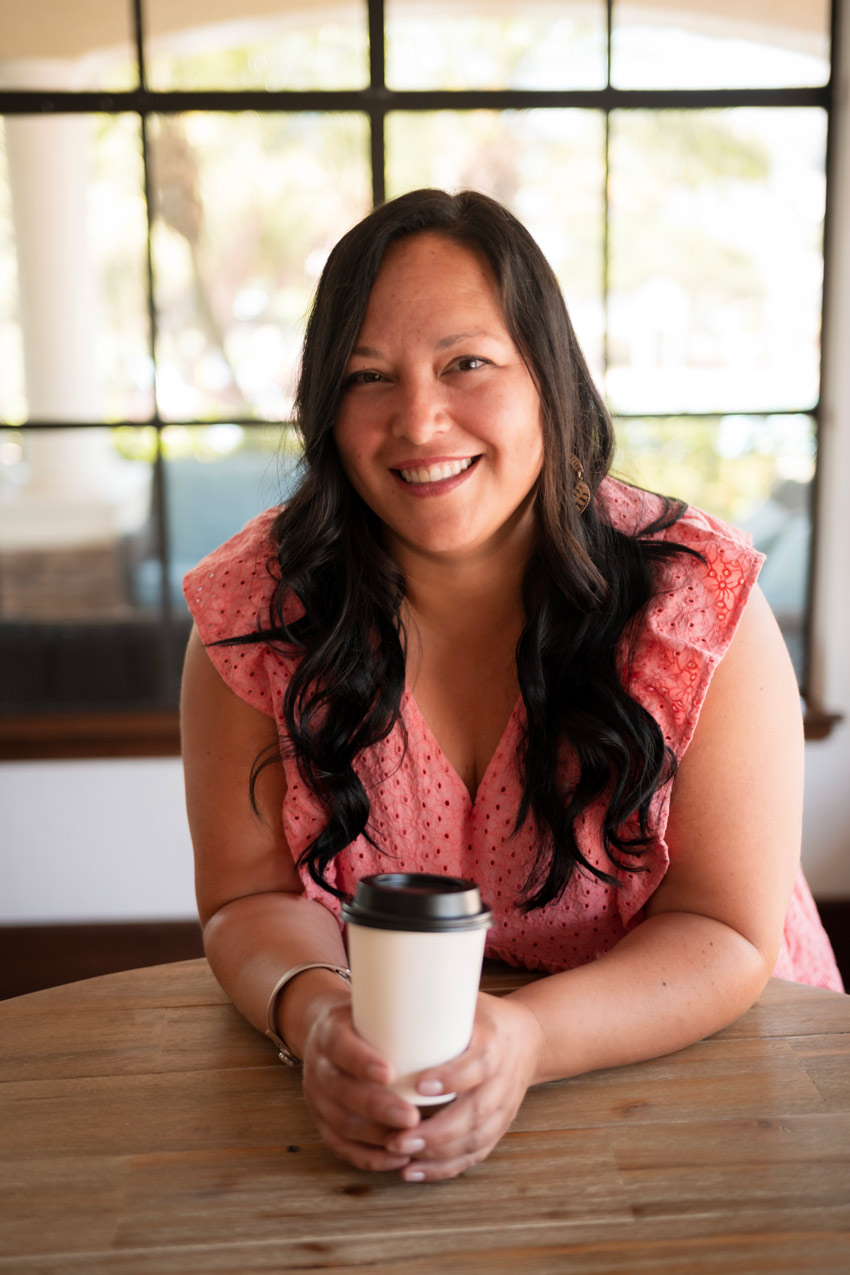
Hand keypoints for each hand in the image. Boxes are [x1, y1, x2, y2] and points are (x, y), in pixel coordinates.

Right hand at [300, 993, 421, 1172]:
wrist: (325, 1033)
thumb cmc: (364, 1021)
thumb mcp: (371, 1005)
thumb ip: (401, 1010)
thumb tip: (452, 1003)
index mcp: (330, 1033)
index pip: (341, 1046)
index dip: (363, 1062)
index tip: (392, 1072)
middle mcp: (319, 1066)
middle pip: (343, 1092)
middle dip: (379, 1108)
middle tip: (412, 1117)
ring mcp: (317, 1098)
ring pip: (342, 1124)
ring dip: (377, 1137)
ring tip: (410, 1141)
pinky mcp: (322, 1122)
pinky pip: (342, 1147)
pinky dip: (369, 1157)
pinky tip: (396, 1160)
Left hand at [383, 992, 544, 1181]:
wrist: (530, 1038)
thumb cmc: (485, 1017)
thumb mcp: (468, 1000)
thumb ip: (435, 998)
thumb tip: (390, 984)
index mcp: (494, 1045)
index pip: (477, 1065)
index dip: (451, 1078)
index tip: (420, 1085)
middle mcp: (502, 1080)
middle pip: (474, 1113)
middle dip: (436, 1131)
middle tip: (398, 1137)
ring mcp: (502, 1108)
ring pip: (474, 1139)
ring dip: (436, 1153)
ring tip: (401, 1155)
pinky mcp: (498, 1127)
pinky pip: (474, 1154)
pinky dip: (445, 1168)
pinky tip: (415, 1171)